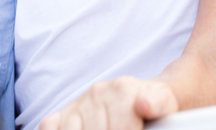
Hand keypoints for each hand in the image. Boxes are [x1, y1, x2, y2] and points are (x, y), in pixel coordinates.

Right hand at [40, 77, 178, 129]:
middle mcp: (97, 92)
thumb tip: (144, 104)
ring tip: (104, 129)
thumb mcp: (165, 103)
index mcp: (122, 89)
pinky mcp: (60, 115)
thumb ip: (160, 103)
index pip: (121, 128)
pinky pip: (50, 129)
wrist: (143, 97)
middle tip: (124, 129)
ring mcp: (78, 104)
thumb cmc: (155, 106)